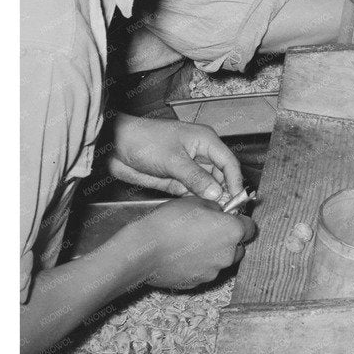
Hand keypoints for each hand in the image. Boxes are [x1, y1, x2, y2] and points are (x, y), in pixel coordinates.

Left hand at [108, 114, 244, 203]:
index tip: (238, 198)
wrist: (115, 147)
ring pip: (206, 186)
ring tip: (213, 212)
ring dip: (209, 198)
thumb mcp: (173, 160)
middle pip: (220, 175)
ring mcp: (187, 168)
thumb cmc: (145, 140)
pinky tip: (197, 209)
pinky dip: (195, 200)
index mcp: (205, 141)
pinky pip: (191, 192)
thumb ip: (196, 178)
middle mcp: (200, 154)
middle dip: (224, 192)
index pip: (228, 162)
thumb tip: (218, 193)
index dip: (235, 180)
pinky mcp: (175, 179)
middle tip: (226, 210)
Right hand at [127, 197, 256, 289]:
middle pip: (238, 247)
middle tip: (210, 231)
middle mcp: (228, 255)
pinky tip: (182, 256)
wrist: (142, 251)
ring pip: (221, 261)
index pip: (250, 227)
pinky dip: (198, 265)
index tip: (230, 218)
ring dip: (213, 253)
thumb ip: (216, 208)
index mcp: (233, 232)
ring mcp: (212, 272)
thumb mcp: (196, 202)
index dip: (241, 221)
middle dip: (229, 240)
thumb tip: (221, 213)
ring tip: (192, 244)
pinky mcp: (196, 284)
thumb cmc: (170, 222)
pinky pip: (203, 272)